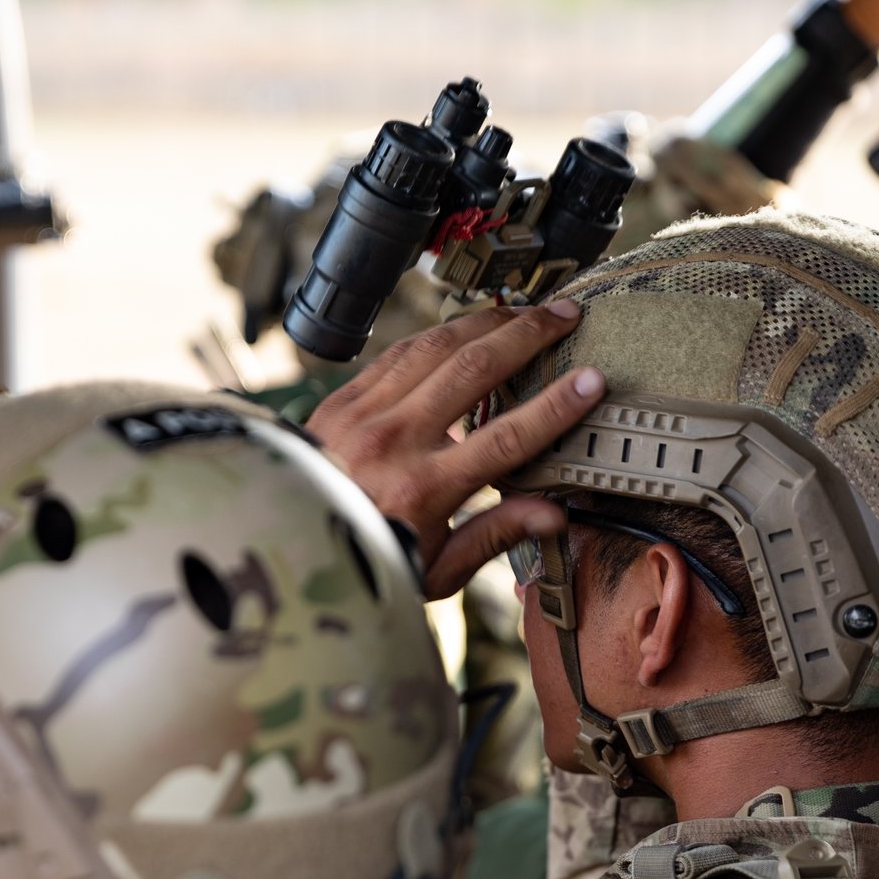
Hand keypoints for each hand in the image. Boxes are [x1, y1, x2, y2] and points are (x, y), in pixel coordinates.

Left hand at [308, 303, 603, 598]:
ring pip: (435, 347)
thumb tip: (555, 514)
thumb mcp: (435, 567)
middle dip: (528, 336)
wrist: (285, 541)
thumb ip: (495, 534)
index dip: (554, 408)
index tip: (592, 382)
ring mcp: (363, 413)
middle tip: (568, 316)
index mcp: (422, 491)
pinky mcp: (341, 398)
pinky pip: (398, 352)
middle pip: (473, 372)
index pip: (505, 440)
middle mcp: (392, 442)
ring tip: (526, 311)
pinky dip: (438, 335)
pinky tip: (467, 327)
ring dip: (486, 322)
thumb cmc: (366, 559)